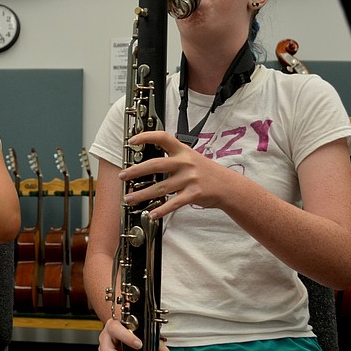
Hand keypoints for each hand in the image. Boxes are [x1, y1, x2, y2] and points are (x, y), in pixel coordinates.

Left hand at [118, 130, 235, 218]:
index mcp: (182, 151)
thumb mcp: (190, 158)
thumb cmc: (205, 172)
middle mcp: (185, 163)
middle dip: (136, 171)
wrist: (227, 186)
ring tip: (129, 198)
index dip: (146, 137)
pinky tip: (151, 214)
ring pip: (160, 188)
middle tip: (122, 176)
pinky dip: (161, 210)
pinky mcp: (194, 194)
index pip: (163, 138)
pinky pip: (174, 203)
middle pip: (155, 165)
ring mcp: (189, 179)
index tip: (132, 141)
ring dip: (142, 194)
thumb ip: (172, 157)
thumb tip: (148, 163)